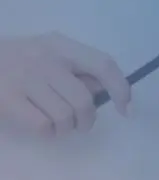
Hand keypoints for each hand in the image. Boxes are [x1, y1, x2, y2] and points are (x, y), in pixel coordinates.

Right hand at [0, 32, 129, 135]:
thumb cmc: (17, 60)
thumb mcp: (48, 52)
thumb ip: (75, 68)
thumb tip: (105, 92)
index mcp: (61, 45)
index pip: (103, 65)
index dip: (121, 88)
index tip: (126, 109)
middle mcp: (46, 60)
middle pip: (84, 100)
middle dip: (88, 120)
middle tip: (82, 124)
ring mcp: (25, 80)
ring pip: (65, 116)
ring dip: (67, 128)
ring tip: (59, 125)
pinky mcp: (8, 99)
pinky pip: (43, 126)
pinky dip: (48, 133)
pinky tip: (43, 127)